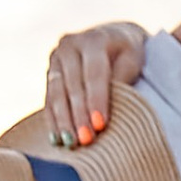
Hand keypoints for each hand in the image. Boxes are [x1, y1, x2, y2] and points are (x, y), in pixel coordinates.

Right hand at [44, 20, 148, 152]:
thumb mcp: (131, 62)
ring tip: (69, 143)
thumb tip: (103, 114)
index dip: (96, 100)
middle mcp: (69, 45)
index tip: (99, 125)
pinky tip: (56, 139)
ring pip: (56, 93)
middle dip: (78, 115)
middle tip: (84, 140)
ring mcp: (55, 58)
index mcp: (93, 40)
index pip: (94, 74)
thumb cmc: (127, 54)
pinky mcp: (49, 71)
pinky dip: (52, 119)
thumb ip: (119, 82)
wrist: (111, 37)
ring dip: (62, 120)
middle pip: (72, 85)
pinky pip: (49, 99)